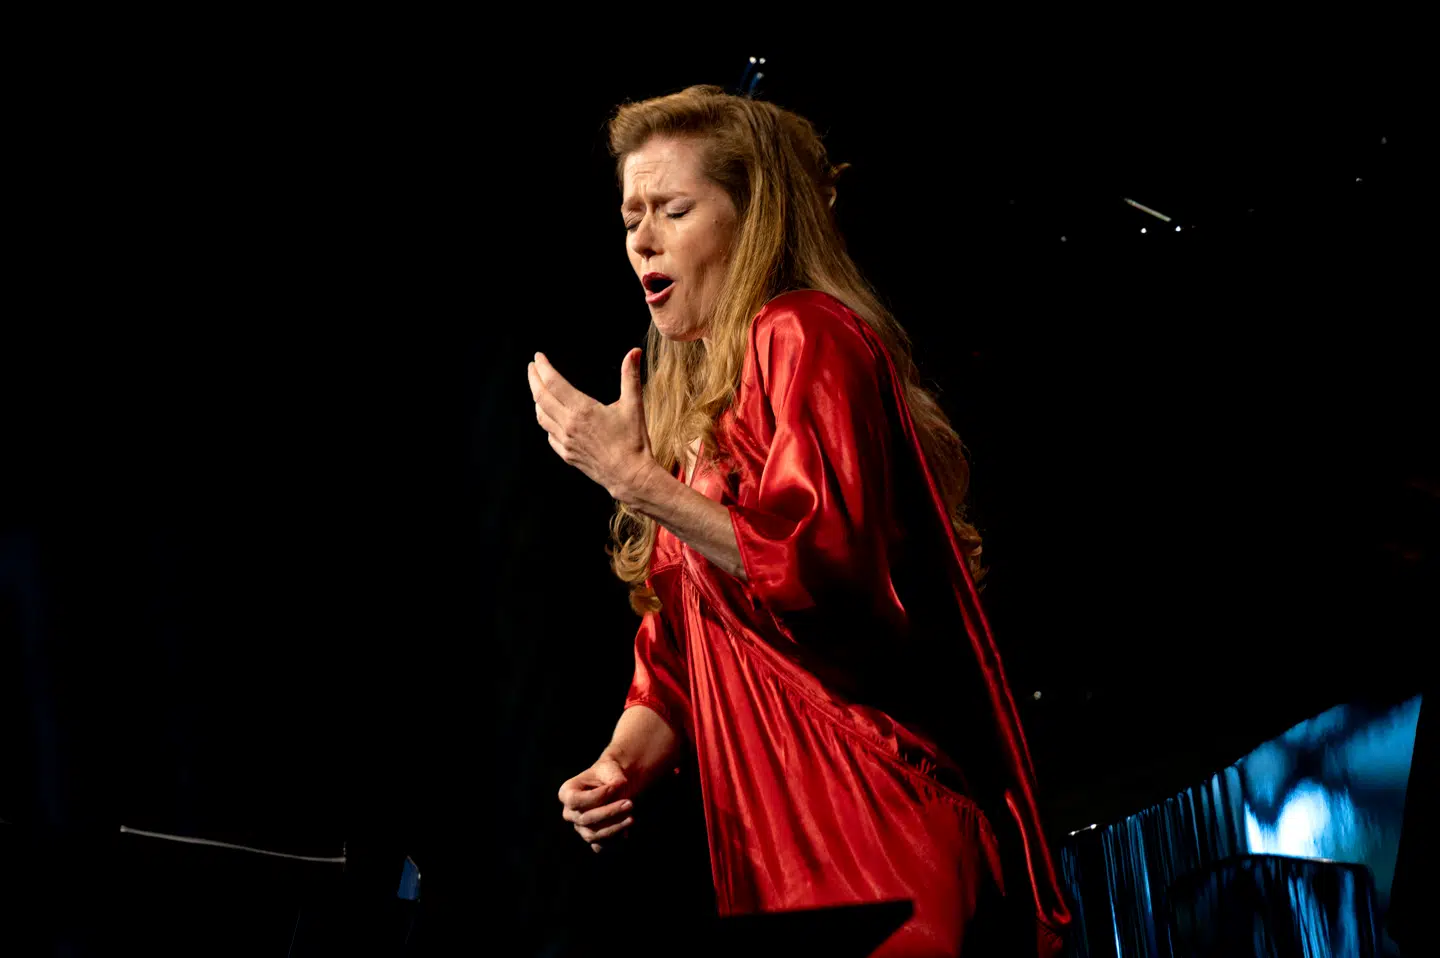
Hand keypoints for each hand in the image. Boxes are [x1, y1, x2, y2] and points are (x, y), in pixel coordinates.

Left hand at [528, 349, 657, 502]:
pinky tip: (550, 416)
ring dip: (537, 399)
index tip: (538, 357)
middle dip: (534, 379)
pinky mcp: (566, 454)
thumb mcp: (633, 405)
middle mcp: (568, 425)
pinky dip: (546, 420)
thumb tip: (634, 351)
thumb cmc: (633, 441)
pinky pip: (549, 434)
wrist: (630, 475)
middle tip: (532, 367)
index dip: (543, 368)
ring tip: (539, 389)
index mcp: (582, 410)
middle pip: (541, 397)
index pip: (553, 383)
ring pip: (541, 416)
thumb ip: (630, 376)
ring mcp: (565, 441)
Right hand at [558, 756, 635, 852]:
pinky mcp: (592, 839)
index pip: (574, 800)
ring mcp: (579, 828)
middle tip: (630, 803)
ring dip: (614, 828)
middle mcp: (569, 813)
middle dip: (609, 812)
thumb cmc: (609, 774)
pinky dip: (614, 841)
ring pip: (592, 835)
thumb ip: (614, 778)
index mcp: (567, 792)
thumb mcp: (610, 768)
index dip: (596, 796)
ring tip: (631, 818)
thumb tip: (620, 788)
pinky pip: (601, 846)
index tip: (615, 787)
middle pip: (585, 819)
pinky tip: (627, 831)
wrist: (616, 785)